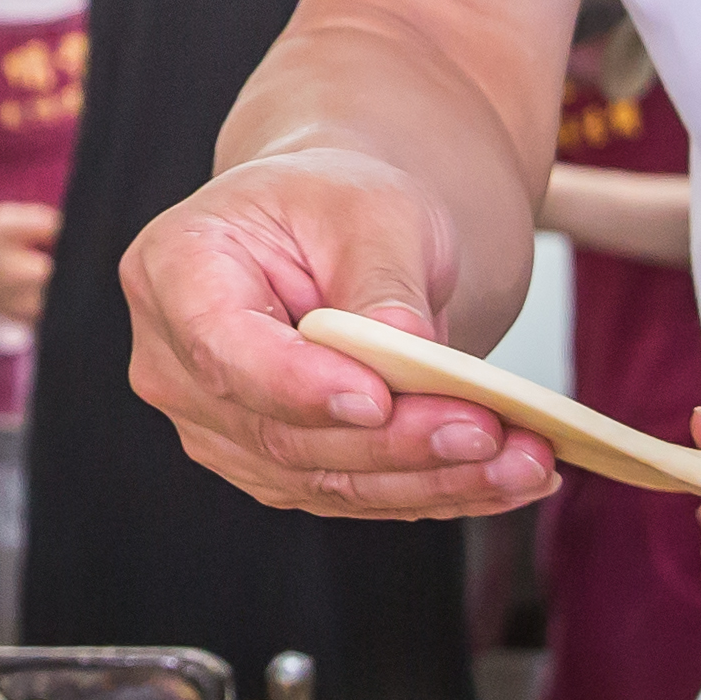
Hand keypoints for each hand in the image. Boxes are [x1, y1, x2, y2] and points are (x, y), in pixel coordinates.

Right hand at [118, 151, 555, 519]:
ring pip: (322, 481)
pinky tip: (507, 478)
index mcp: (175, 269)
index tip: (375, 398)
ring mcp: (219, 429)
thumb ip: (381, 280)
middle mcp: (175, 364)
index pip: (223, 347)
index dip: (295, 384)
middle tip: (490, 431)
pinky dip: (434, 491)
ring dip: (430, 481)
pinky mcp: (272, 469)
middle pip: (280, 432)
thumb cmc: (338, 203)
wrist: (334, 231)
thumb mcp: (371, 209)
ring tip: (525, 461)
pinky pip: (352, 496)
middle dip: (395, 442)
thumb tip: (403, 350)